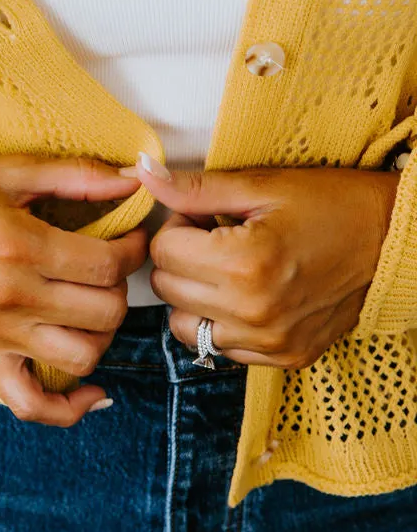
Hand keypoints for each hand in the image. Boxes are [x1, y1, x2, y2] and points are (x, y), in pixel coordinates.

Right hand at [0, 154, 149, 425]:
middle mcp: (12, 297)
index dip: (132, 250)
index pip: (109, 265)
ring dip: (102, 335)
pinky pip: (31, 405)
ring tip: (93, 309)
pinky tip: (93, 391)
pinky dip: (69, 408)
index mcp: (21, 246)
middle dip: (119, 287)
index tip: (128, 239)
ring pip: (82, 357)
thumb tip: (134, 179)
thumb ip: (77, 175)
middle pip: (104, 312)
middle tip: (108, 269)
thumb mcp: (11, 171)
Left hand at [121, 154, 401, 369]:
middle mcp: (253, 312)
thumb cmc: (330, 203)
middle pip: (167, 288)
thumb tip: (140, 173)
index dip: (179, 225)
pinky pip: (219, 348)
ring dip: (193, 295)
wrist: (394, 241)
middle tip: (218, 238)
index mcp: (244, 263)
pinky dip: (221, 322)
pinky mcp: (284, 359)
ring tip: (229, 268)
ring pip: (183, 325)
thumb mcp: (261, 185)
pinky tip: (248, 294)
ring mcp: (269, 342)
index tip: (208, 217)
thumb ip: (194, 188)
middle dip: (182, 258)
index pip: (163, 249)